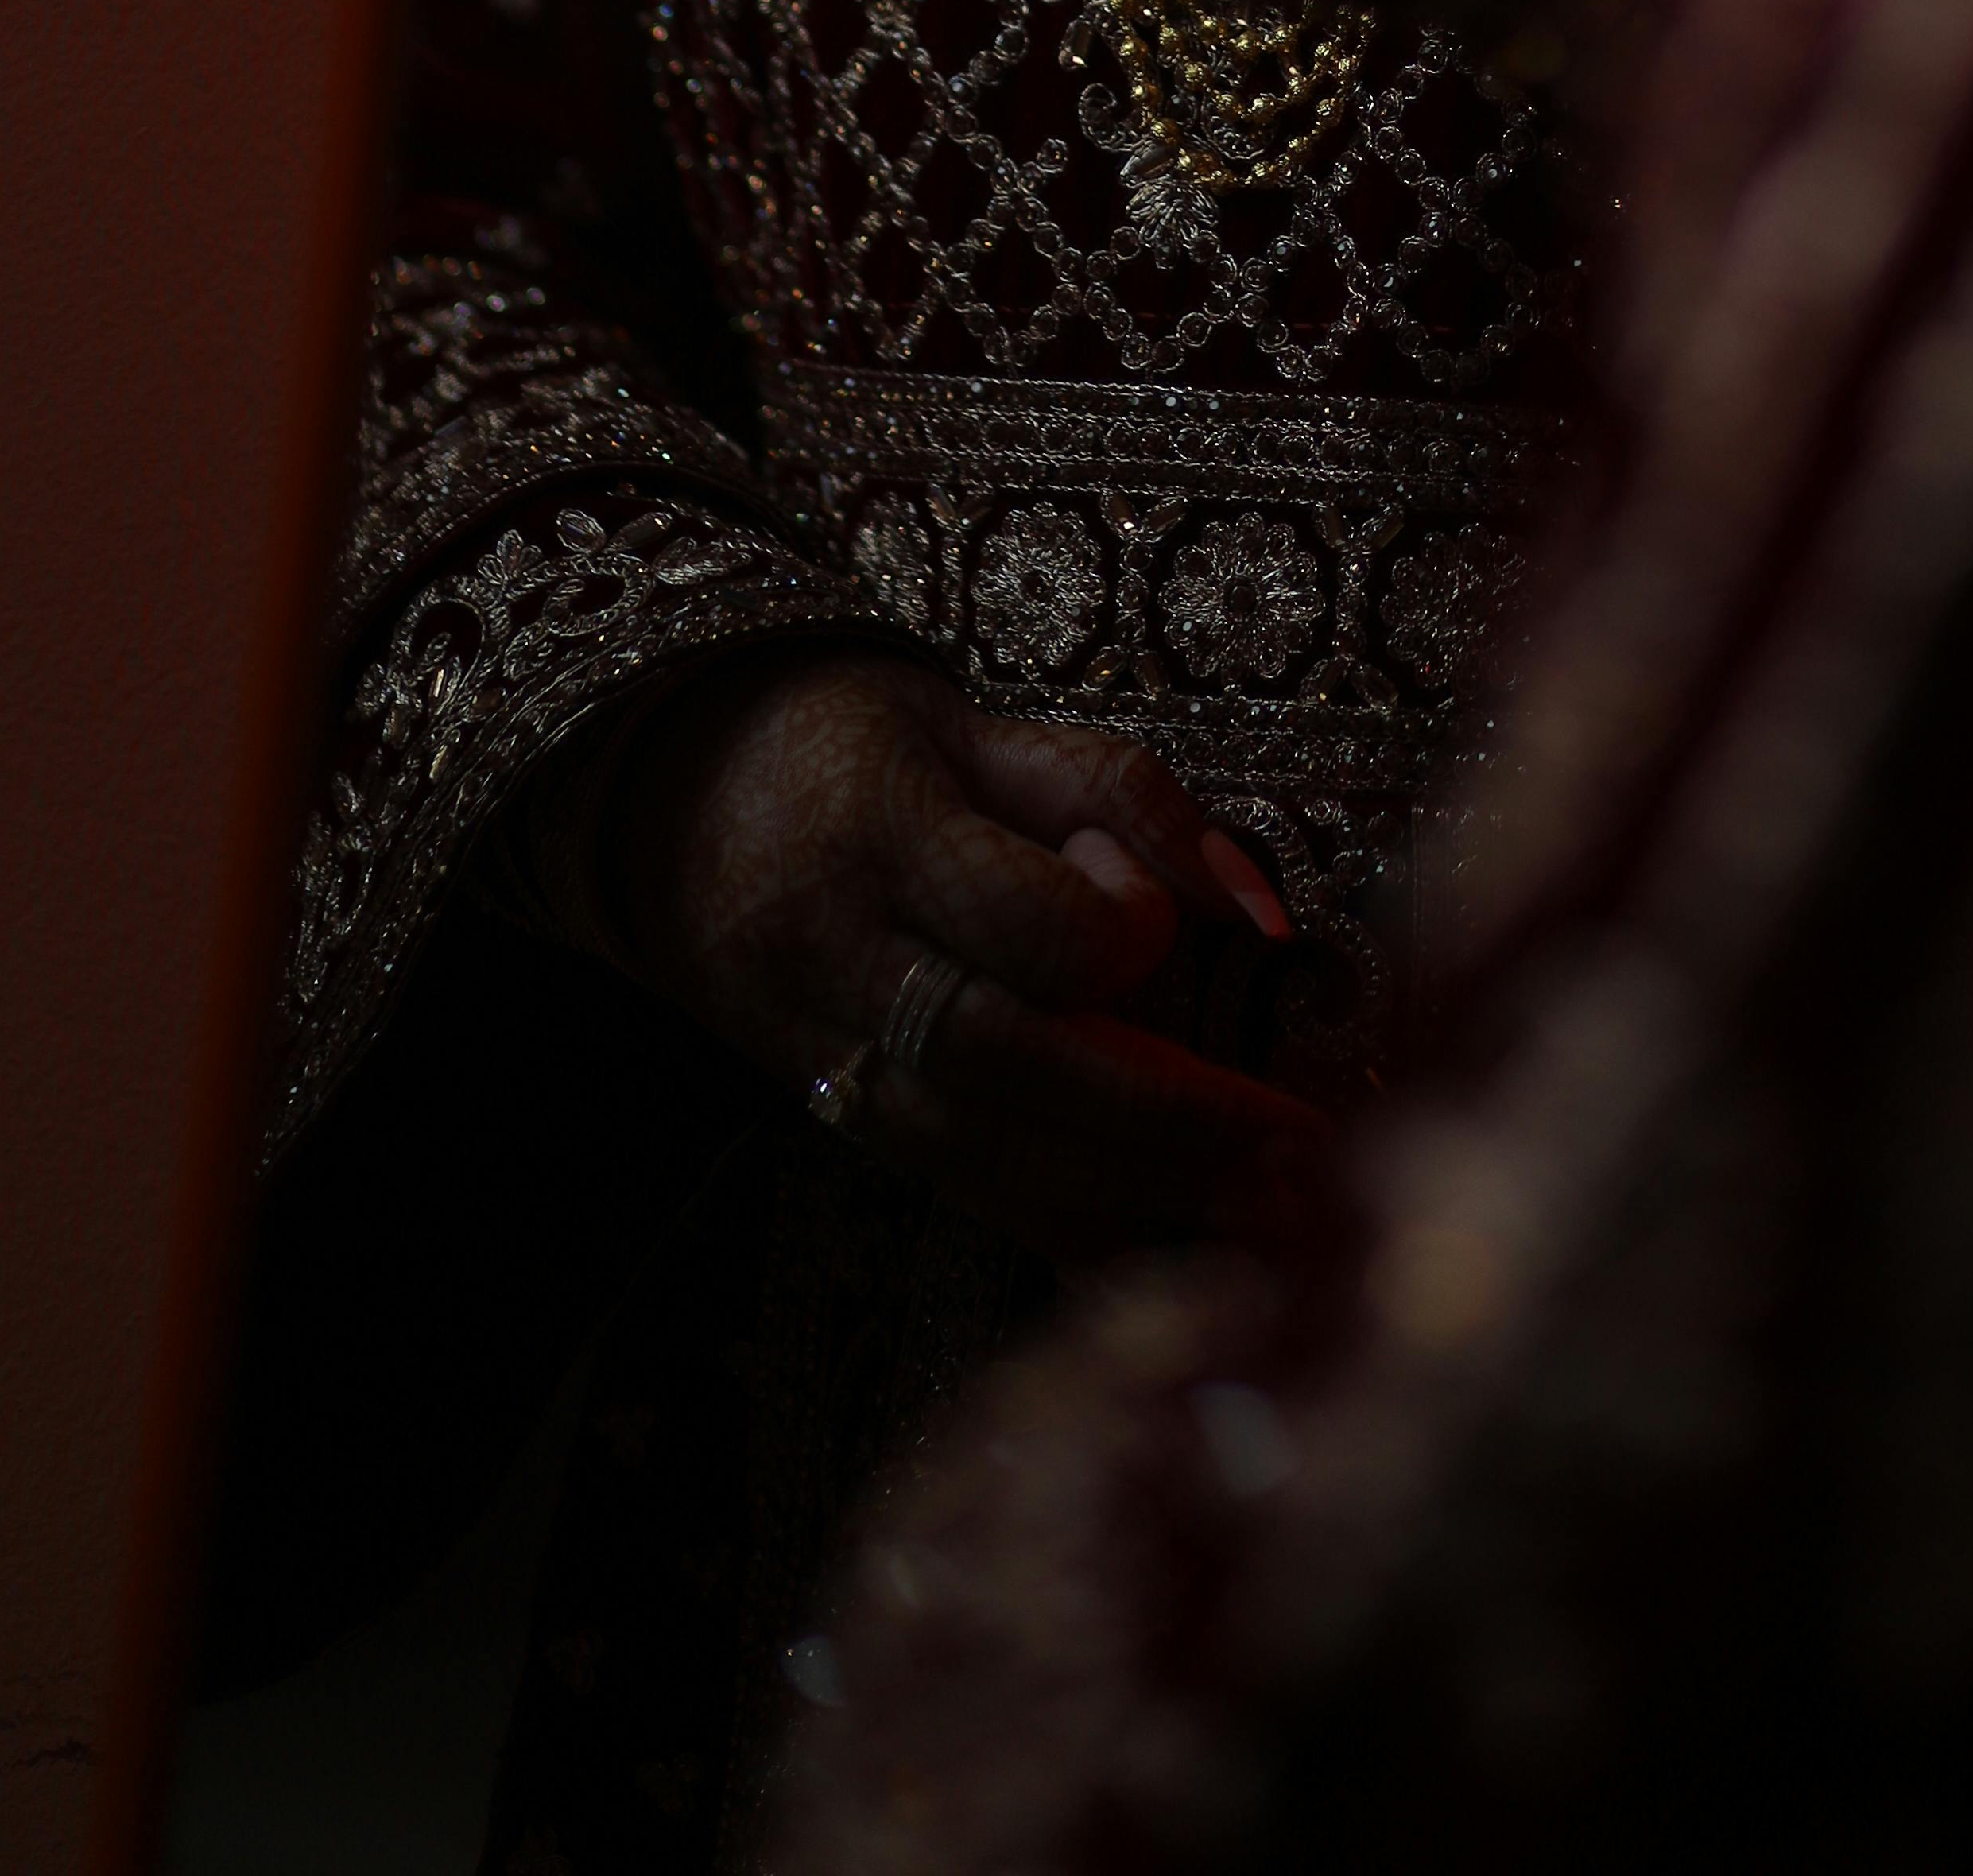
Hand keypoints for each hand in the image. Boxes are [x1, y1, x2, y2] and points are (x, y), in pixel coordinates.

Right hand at [590, 648, 1327, 1262]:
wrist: (670, 800)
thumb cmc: (853, 746)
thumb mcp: (980, 725)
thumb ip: (1126, 795)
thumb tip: (1257, 906)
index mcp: (877, 840)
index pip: (1020, 925)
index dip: (1120, 939)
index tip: (1173, 930)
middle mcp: (839, 964)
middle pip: (1010, 1070)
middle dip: (1166, 1126)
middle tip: (1301, 1155)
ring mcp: (824, 1056)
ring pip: (980, 1160)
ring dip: (1132, 1201)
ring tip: (1269, 1218)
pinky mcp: (832, 1119)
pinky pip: (957, 1192)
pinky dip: (1065, 1227)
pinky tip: (1167, 1248)